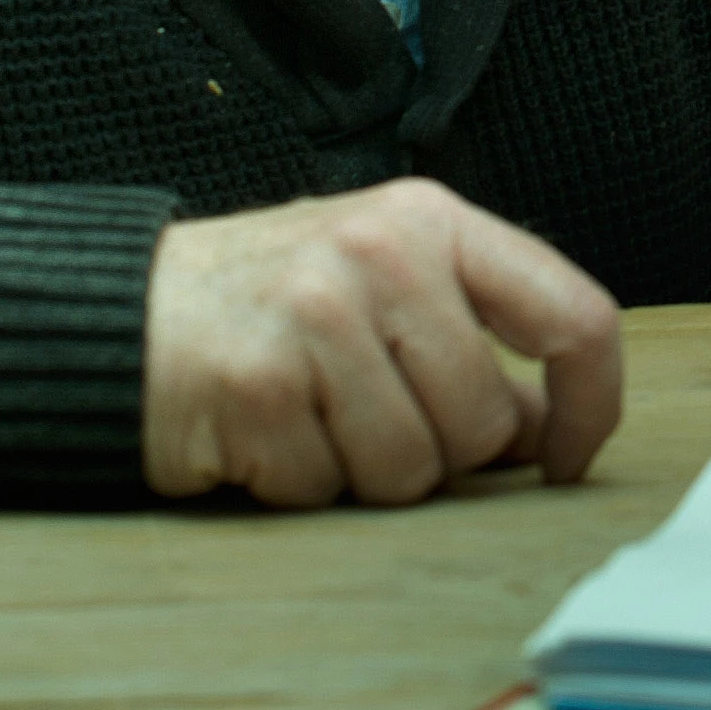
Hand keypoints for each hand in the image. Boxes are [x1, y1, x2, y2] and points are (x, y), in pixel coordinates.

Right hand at [141, 178, 623, 506]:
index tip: (567, 457)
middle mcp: (380, 255)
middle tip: (367, 414)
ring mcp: (315, 316)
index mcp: (431, 220)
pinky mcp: (255, 385)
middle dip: (438, 451)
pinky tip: (260, 433)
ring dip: (361, 472)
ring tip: (310, 417)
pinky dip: (294, 483)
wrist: (119, 312)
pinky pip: (324, 489)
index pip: (572, 314)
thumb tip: (548, 425)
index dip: (590, 404)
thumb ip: (470, 334)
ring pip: (410, 469)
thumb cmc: (267, 304)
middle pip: (483, 422)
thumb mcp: (383, 280)